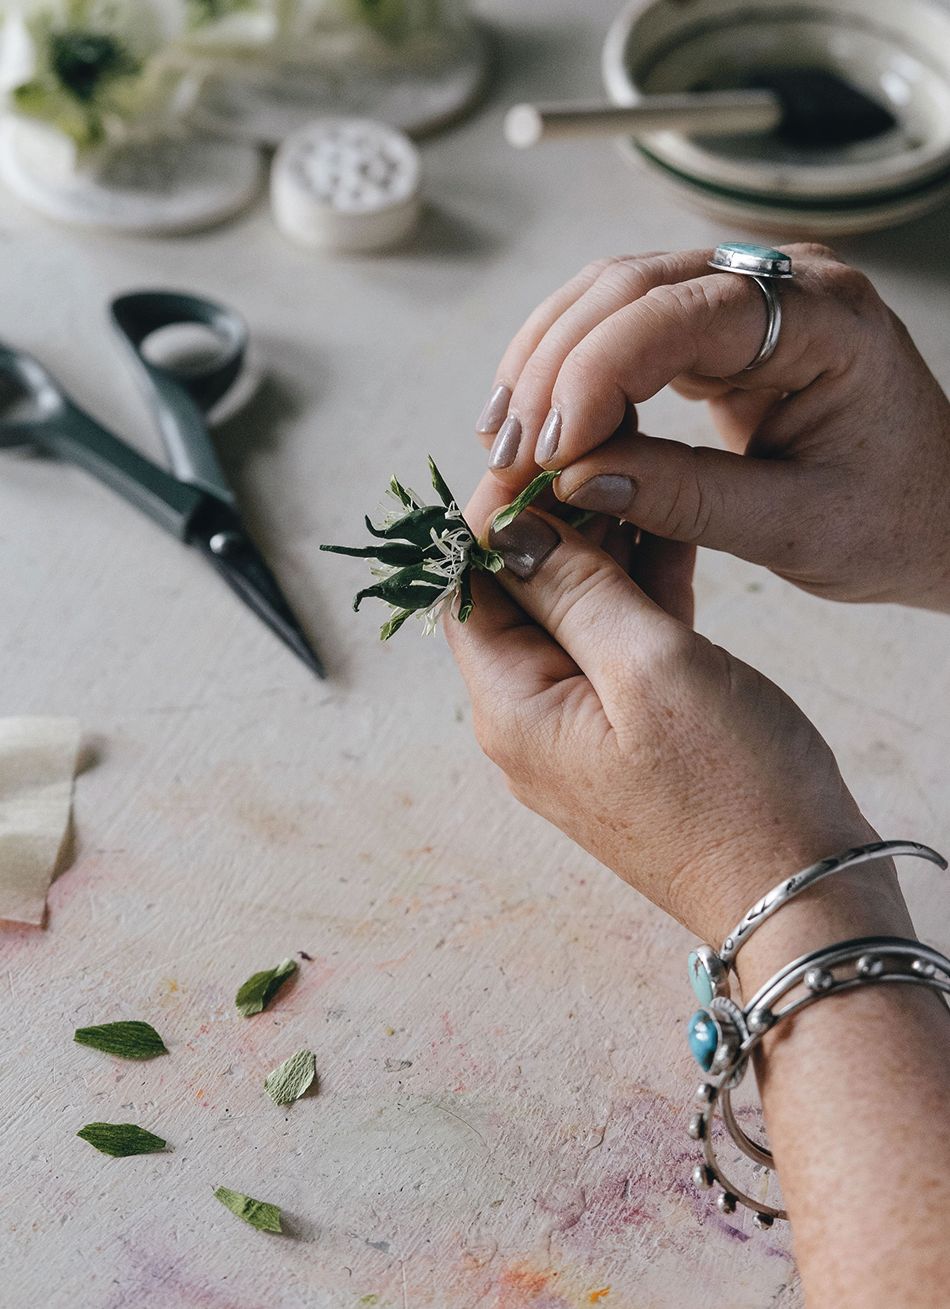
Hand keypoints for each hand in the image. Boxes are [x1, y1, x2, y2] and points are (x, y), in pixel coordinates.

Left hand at [445, 475, 895, 945]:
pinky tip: (667, 536)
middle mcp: (529, 722)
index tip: (541, 455)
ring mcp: (579, 732)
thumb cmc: (733, 793)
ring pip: (574, 617)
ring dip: (602, 552)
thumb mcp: (650, 667)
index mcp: (512, 708)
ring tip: (639, 477)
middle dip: (555, 523)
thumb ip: (575, 588)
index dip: (495, 516)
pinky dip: (637, 595)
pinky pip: (617, 648)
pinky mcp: (629, 736)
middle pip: (519, 599)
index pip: (468, 588)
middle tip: (603, 452)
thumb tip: (511, 527)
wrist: (800, 895)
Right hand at [474, 246, 949, 610]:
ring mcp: (745, 295)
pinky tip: (534, 419)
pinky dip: (566, 370)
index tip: (547, 448)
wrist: (934, 511)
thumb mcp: (796, 527)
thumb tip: (575, 478)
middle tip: (507, 452)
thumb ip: (686, 499)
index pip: (687, 313)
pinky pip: (621, 326)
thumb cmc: (891, 518)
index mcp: (829, 318)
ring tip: (502, 439)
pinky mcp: (714, 326)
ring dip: (544, 363)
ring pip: (610, 294)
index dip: (599, 373)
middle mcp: (782, 283)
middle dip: (554, 369)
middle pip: (632, 285)